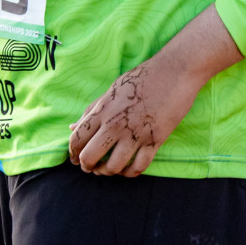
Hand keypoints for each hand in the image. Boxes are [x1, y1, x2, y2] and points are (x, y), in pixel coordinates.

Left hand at [68, 4, 242, 177]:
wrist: (174, 71)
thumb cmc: (142, 78)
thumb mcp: (112, 90)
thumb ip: (92, 110)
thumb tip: (72, 127)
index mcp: (102, 110)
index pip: (77, 138)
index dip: (72, 153)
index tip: (73, 158)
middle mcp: (115, 124)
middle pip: (90, 156)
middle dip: (87, 166)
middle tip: (90, 167)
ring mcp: (135, 134)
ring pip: (114, 167)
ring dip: (108, 172)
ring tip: (108, 169)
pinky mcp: (155, 140)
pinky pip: (139, 167)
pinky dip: (130, 173)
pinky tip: (128, 169)